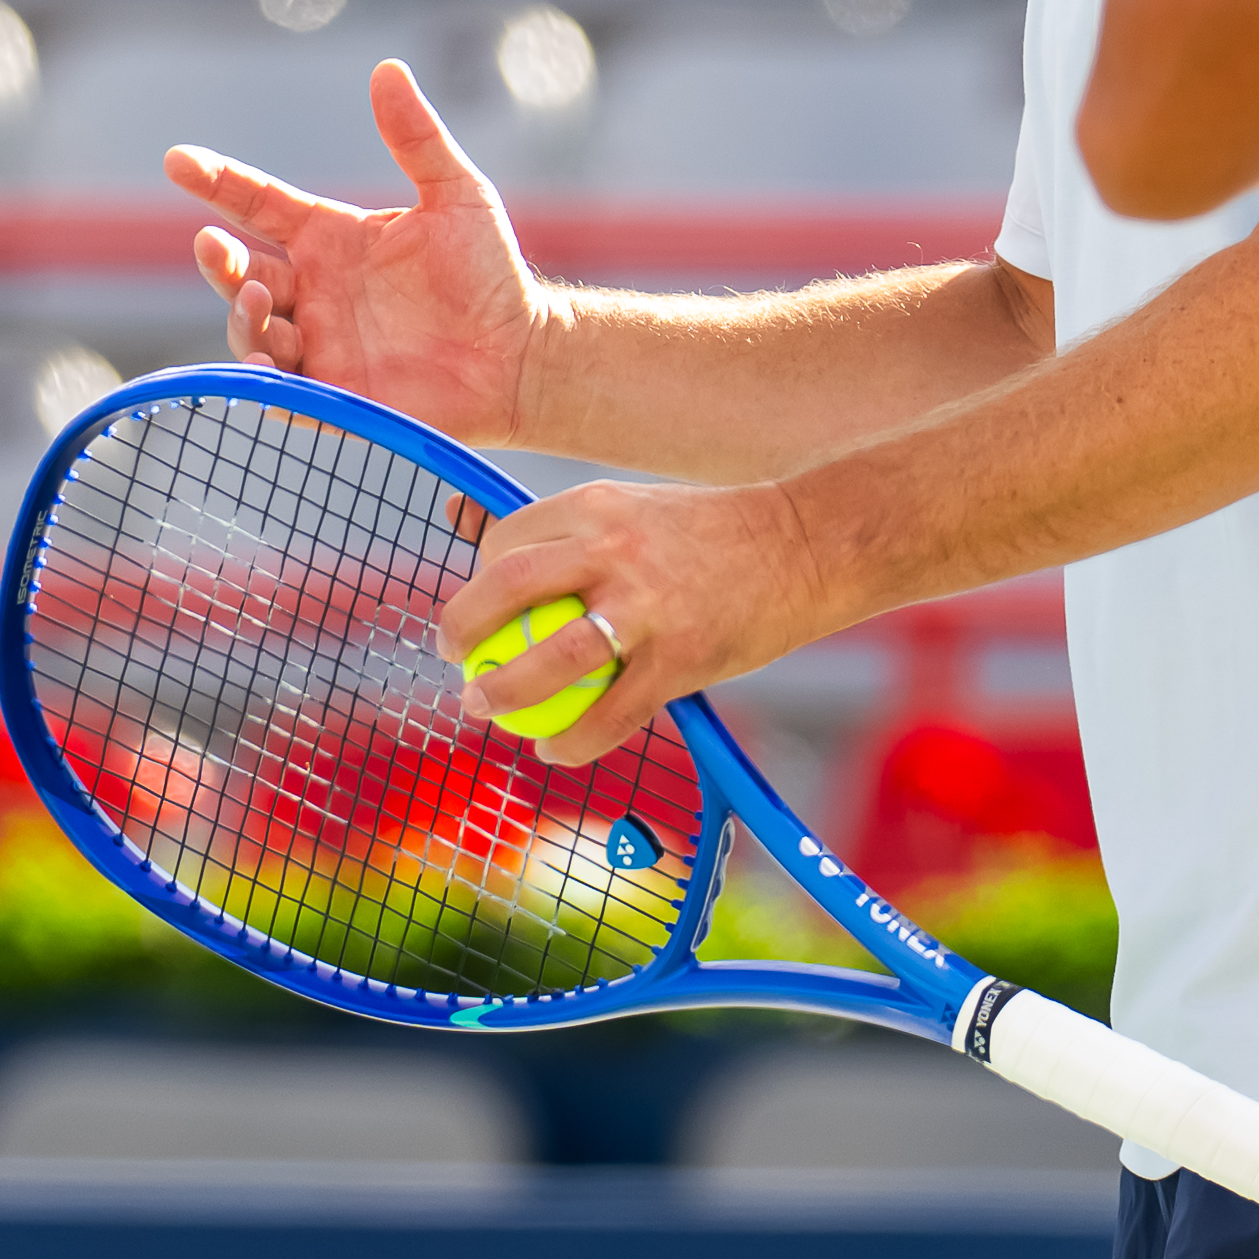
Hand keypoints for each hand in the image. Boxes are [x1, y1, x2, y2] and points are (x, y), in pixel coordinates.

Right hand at [168, 59, 551, 448]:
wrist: (521, 354)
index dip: (217, 182)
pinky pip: (280, 389)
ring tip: (262, 295)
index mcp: (331, 238)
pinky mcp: (333, 395)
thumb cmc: (490, 273)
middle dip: (218, 261)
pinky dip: (261, 375)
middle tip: (215, 245)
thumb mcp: (455, 194)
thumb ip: (416, 137)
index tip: (177, 161)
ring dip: (242, 313)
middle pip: (241, 271)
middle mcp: (315, 290)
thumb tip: (387, 69)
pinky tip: (266, 362)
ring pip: (251, 329)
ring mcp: (319, 343)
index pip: (258, 204)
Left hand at [436, 476, 839, 769]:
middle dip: (463, 624)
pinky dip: (572, 742)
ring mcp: (646, 606)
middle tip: (454, 655)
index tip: (481, 607)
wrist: (805, 546)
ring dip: (503, 691)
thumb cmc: (714, 534)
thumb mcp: (636, 509)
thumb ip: (575, 530)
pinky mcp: (679, 659)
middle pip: (508, 586)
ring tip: (482, 707)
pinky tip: (555, 751)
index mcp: (597, 506)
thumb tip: (482, 527)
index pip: (509, 539)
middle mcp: (613, 549)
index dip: (479, 575)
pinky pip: (609, 714)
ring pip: (549, 657)